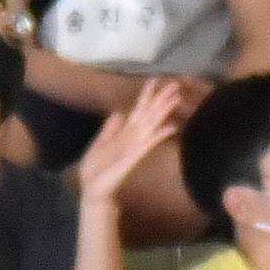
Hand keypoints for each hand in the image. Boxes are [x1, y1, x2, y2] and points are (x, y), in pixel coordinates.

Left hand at [79, 76, 189, 204]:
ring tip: (176, 98)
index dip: (145, 96)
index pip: (137, 110)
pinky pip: (148, 144)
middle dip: (161, 99)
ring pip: (152, 124)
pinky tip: (171, 128)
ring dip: (164, 112)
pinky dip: (159, 135)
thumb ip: (110, 128)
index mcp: (124, 133)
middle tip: (175, 84)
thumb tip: (119, 112)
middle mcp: (133, 137)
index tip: (154, 80)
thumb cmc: (96, 168)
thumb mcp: (100, 143)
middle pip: (149, 114)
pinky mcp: (134, 157)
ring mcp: (135, 146)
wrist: (93, 189)